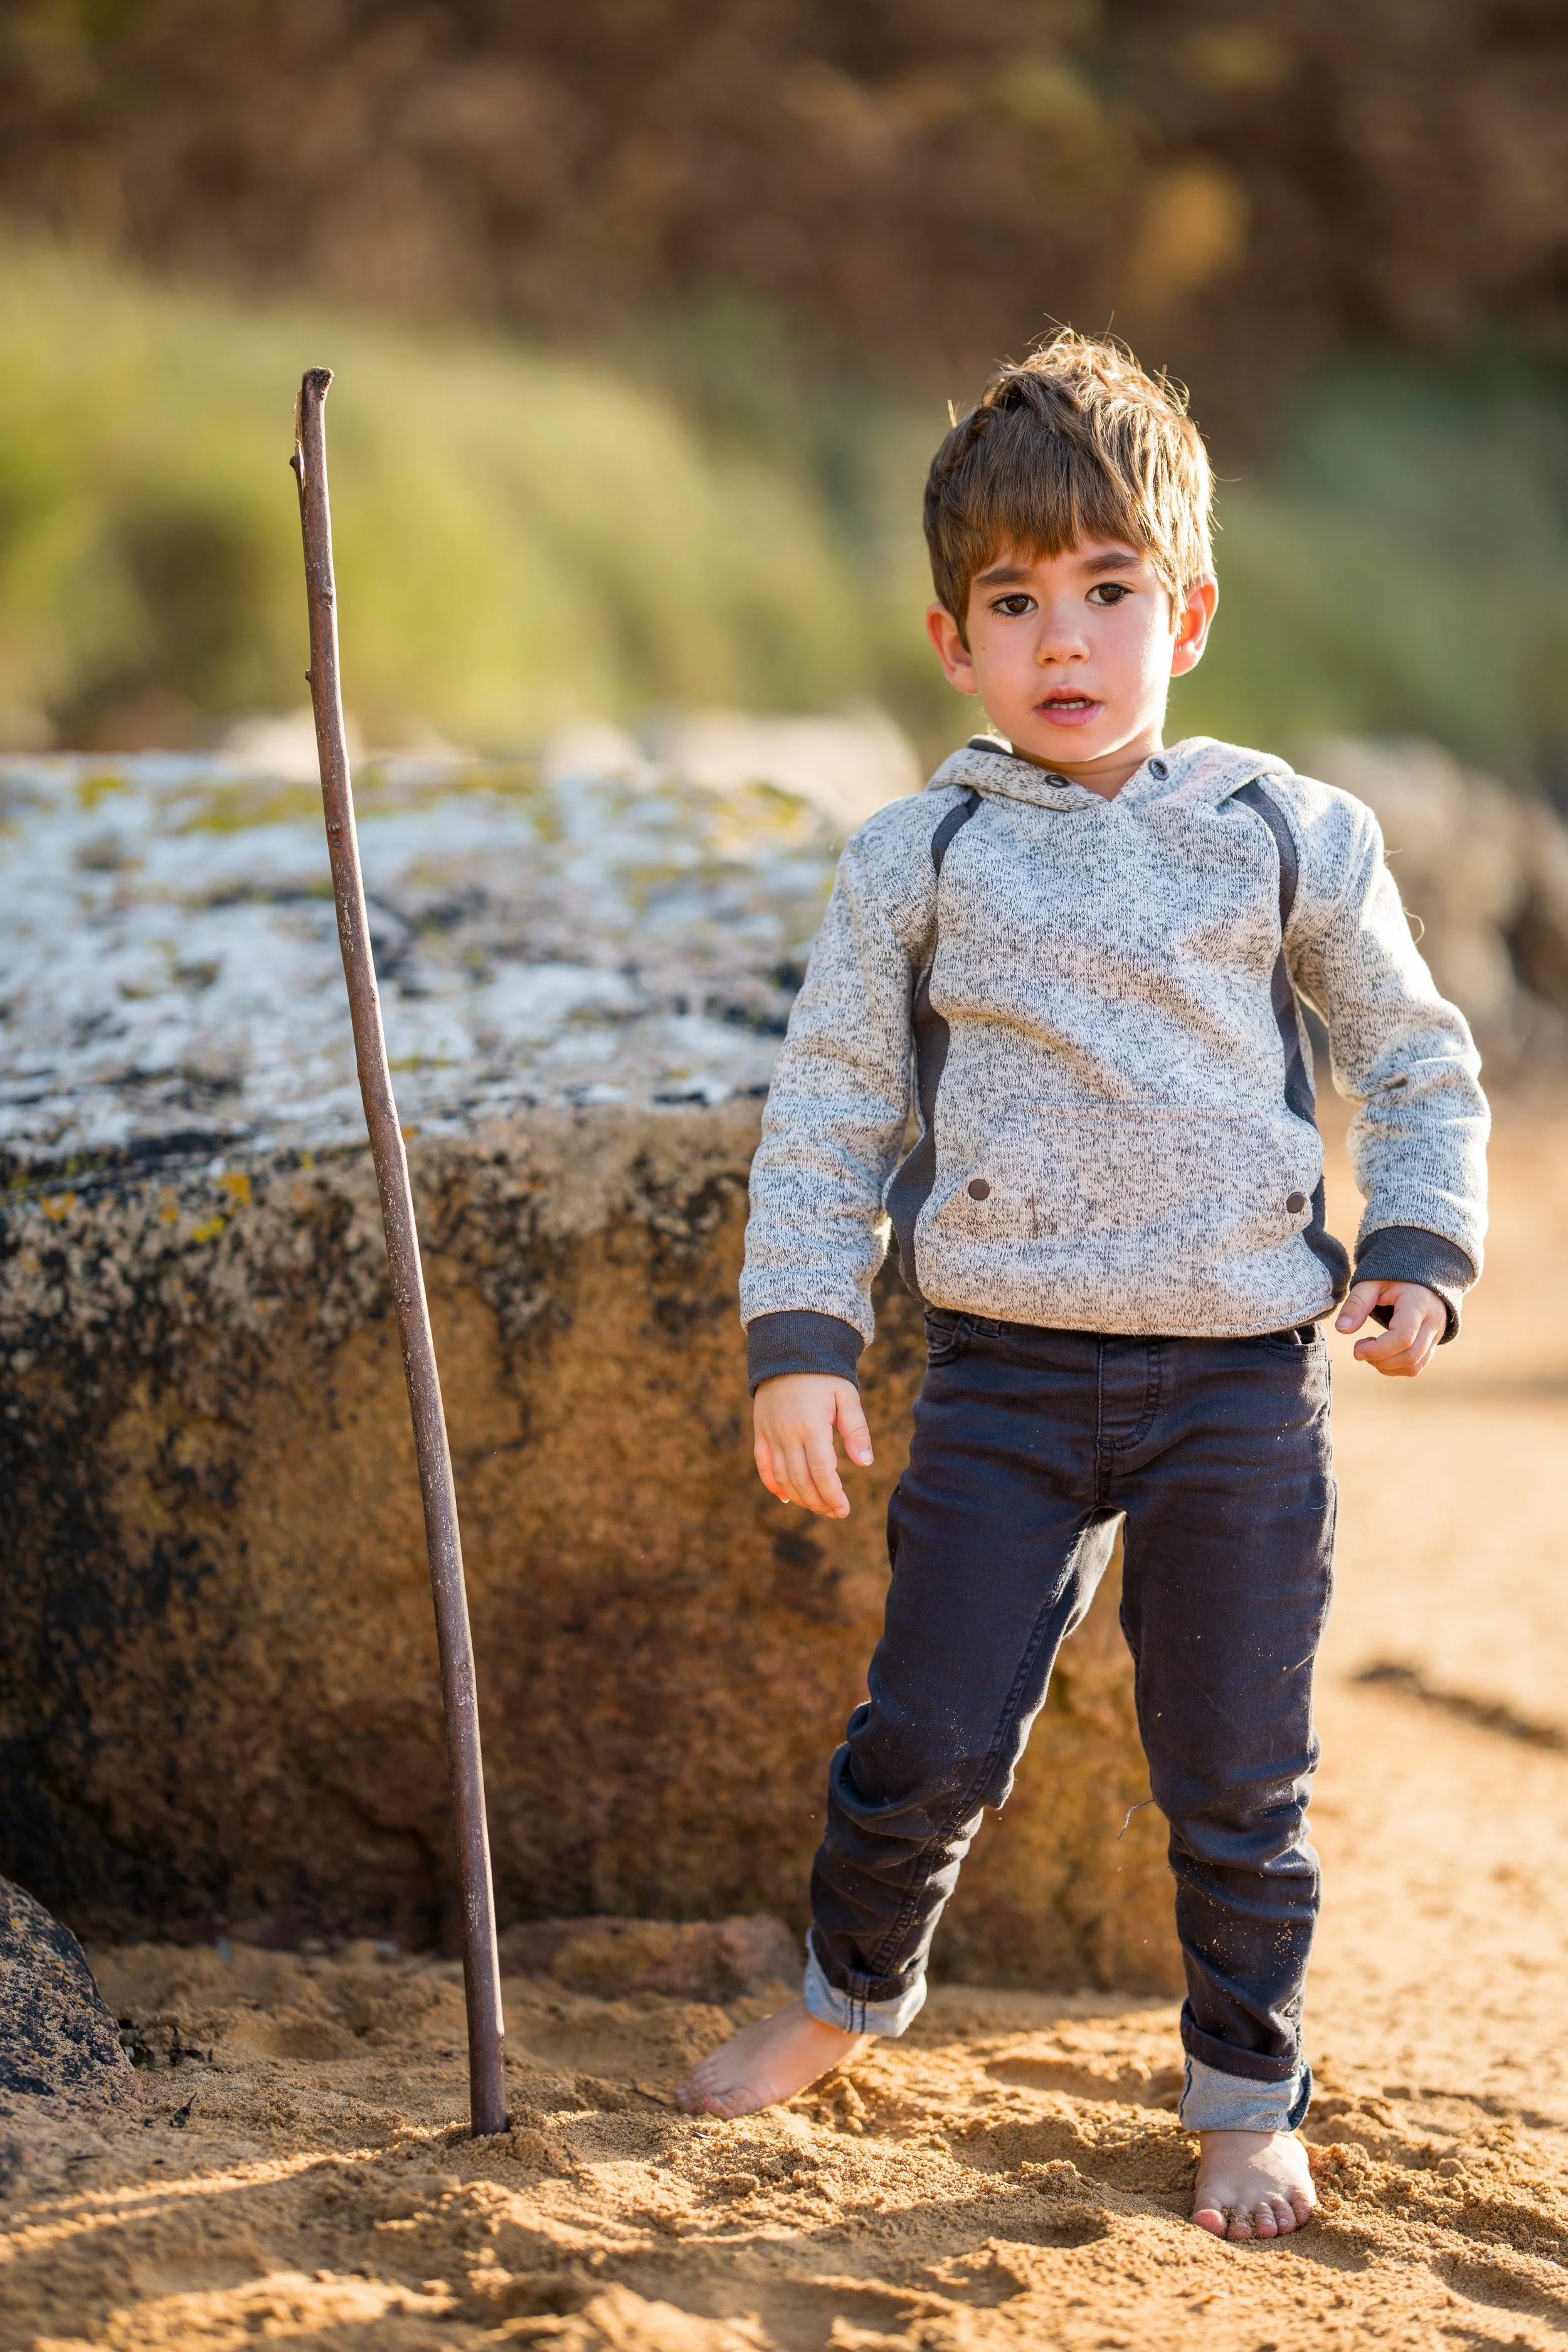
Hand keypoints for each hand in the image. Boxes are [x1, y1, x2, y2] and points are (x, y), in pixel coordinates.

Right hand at [753, 1374, 872, 1518]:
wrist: (788, 1351)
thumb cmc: (824, 1375)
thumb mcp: (847, 1396)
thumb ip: (856, 1430)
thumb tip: (865, 1463)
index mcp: (812, 1425)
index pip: (822, 1472)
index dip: (833, 1496)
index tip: (844, 1509)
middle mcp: (787, 1433)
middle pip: (802, 1480)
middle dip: (819, 1502)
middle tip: (835, 1512)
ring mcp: (770, 1434)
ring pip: (782, 1477)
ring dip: (800, 1497)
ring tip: (818, 1507)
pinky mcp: (760, 1432)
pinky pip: (762, 1465)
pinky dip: (772, 1484)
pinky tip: (786, 1497)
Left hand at [1335, 1280, 1445, 1376]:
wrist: (1421, 1274)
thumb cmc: (1393, 1277)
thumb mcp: (1371, 1282)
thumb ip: (1357, 1303)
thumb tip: (1342, 1329)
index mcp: (1419, 1303)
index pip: (1403, 1337)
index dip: (1378, 1350)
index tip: (1356, 1349)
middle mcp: (1433, 1321)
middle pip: (1410, 1356)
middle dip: (1379, 1360)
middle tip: (1359, 1348)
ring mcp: (1436, 1334)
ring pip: (1415, 1366)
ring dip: (1387, 1366)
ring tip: (1369, 1350)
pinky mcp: (1433, 1343)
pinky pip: (1418, 1365)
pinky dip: (1396, 1367)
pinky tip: (1381, 1354)